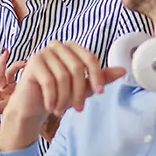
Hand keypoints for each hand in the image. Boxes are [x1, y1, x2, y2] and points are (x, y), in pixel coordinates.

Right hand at [0, 41, 125, 151]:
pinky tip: (51, 106)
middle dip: (80, 91)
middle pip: (77, 67)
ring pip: (63, 76)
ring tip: (62, 110)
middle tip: (79, 108)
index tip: (100, 92)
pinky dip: (52, 97)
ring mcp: (43, 52)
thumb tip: (123, 70)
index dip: (97, 75)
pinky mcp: (32, 63)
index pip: (89, 57)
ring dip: (64, 97)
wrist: (32, 105)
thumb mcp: (82, 87)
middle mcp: (57, 46)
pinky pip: (48, 81)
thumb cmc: (58, 94)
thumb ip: (100, 78)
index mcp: (71, 47)